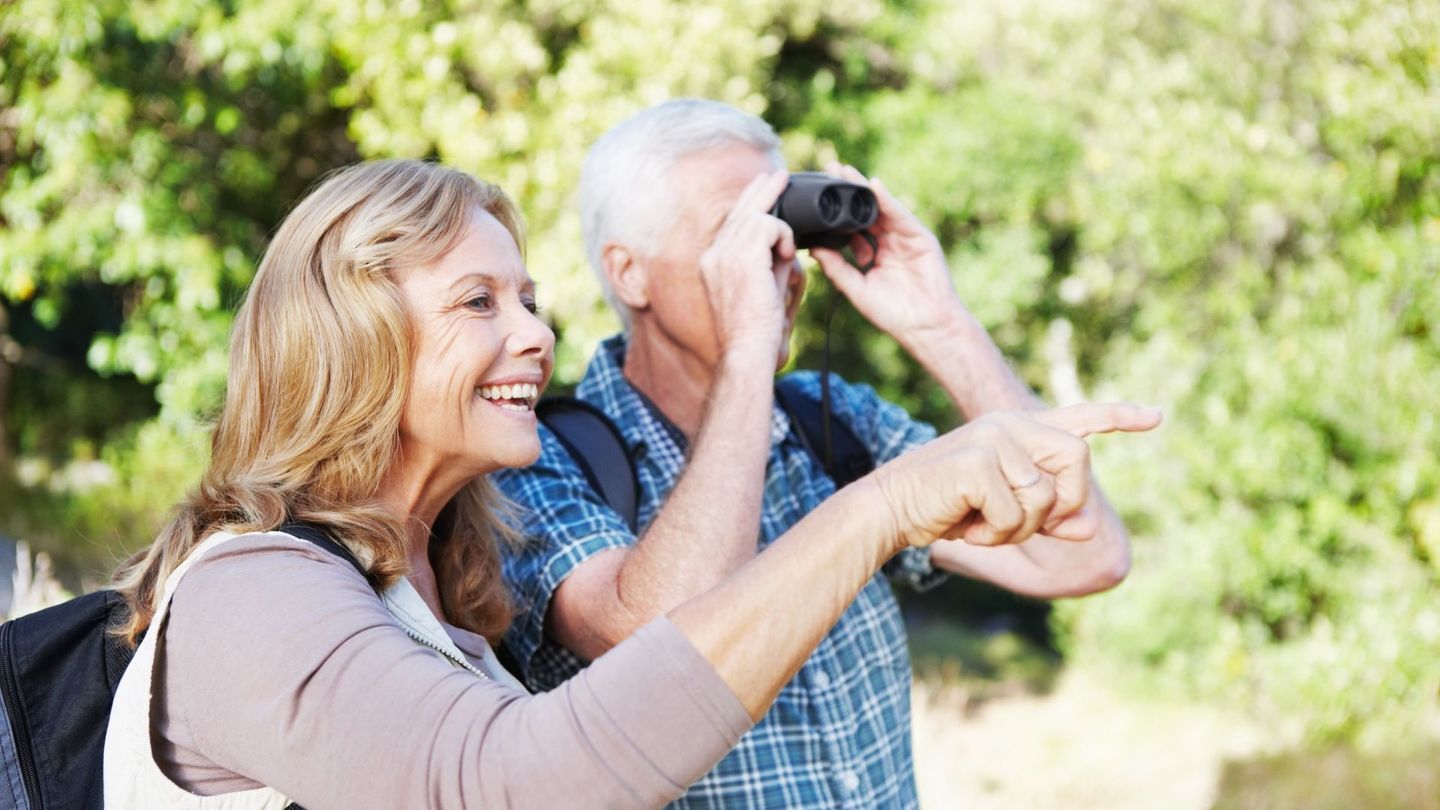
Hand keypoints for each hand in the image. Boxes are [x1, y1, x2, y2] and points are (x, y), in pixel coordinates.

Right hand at [698, 170, 797, 357]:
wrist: (747, 350)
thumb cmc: (757, 332)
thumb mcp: (763, 290)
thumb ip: (770, 264)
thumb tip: (785, 246)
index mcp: (713, 263)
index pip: (731, 224)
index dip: (750, 207)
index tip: (766, 195)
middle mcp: (713, 254)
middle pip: (739, 211)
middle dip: (761, 191)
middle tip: (778, 174)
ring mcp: (723, 254)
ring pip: (755, 215)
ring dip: (779, 223)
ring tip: (790, 232)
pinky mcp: (740, 255)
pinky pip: (767, 225)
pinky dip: (783, 236)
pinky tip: (787, 253)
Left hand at [809, 162, 967, 344]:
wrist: (925, 324)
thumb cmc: (893, 313)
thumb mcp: (857, 288)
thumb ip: (836, 267)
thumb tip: (813, 248)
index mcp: (871, 255)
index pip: (850, 228)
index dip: (834, 214)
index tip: (815, 199)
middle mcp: (887, 243)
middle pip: (863, 212)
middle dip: (847, 192)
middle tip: (827, 169)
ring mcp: (903, 237)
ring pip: (880, 208)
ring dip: (862, 189)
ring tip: (843, 170)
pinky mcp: (919, 236)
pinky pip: (899, 214)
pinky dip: (886, 200)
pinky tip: (872, 186)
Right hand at [870, 404, 1162, 550]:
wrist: (891, 509)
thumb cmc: (947, 509)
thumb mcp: (1004, 515)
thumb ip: (1048, 517)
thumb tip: (1088, 530)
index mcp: (1018, 429)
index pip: (1078, 419)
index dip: (1119, 418)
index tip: (1158, 417)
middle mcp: (1011, 425)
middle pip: (1077, 464)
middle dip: (1063, 505)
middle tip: (1025, 525)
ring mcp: (995, 439)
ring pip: (1045, 498)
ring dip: (1017, 528)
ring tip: (981, 523)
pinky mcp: (979, 462)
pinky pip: (1016, 514)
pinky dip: (995, 534)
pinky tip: (967, 525)